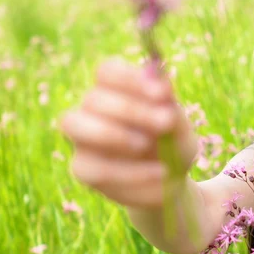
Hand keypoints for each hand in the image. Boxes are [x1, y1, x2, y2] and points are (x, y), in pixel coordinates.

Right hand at [59, 57, 198, 208]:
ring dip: (112, 133)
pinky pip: (96, 167)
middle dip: (131, 109)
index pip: (108, 71)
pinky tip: (161, 172)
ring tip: (146, 144)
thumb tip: (163, 85)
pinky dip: (132, 171)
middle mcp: (93, 110)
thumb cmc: (173, 145)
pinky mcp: (82, 169)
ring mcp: (83, 138)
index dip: (130, 78)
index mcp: (116, 90)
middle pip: (94, 97)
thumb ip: (171, 108)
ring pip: (73, 123)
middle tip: (165, 121)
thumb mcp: (181, 128)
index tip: (161, 92)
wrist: (171, 182)